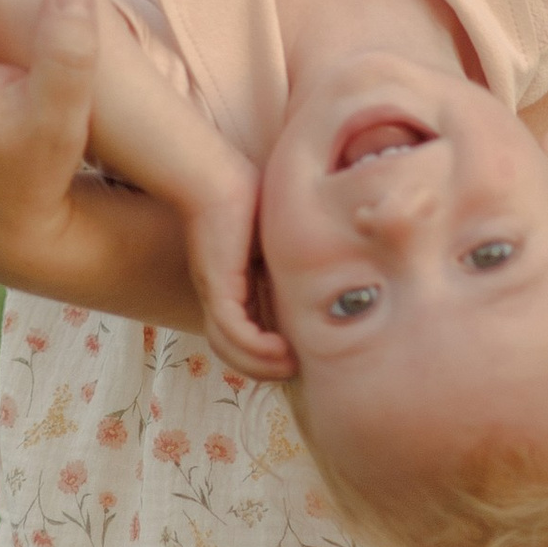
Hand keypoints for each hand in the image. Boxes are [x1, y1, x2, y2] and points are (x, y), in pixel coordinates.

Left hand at [180, 172, 294, 382]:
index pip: (247, 332)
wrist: (213, 174)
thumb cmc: (247, 194)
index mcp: (233, 284)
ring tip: (290, 366)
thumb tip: (335, 260)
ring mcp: (214, 291)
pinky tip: (282, 350)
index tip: (302, 355)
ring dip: (261, 364)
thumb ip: (296, 254)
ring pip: (230, 347)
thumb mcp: (280, 234)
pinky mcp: (216, 283)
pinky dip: (255, 347)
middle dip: (266, 367)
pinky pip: (232, 329)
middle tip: (297, 371)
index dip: (272, 351)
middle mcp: (218, 293)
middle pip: (234, 349)